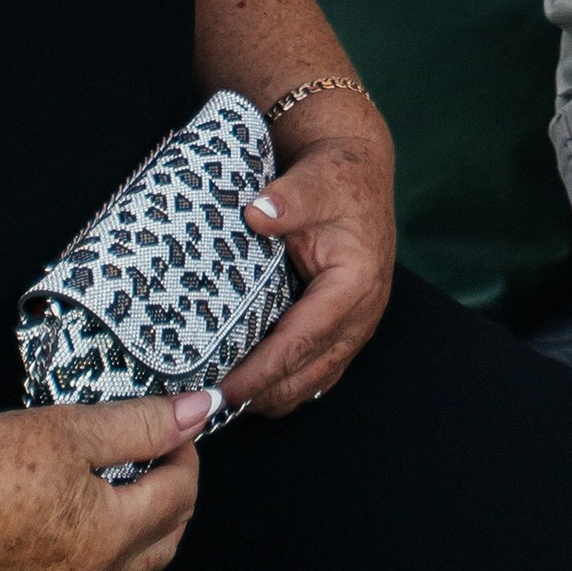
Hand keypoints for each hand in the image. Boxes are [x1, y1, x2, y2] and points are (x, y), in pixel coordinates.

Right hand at [0, 394, 210, 570]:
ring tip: (130, 465)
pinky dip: (119, 535)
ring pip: (139, 559)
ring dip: (152, 514)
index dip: (184, 446)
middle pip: (170, 535)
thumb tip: (200, 408)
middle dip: (177, 484)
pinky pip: (103, 569)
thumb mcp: (70, 430)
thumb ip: (142, 423)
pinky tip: (95, 496)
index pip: (182, 493)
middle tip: (158, 439)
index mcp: (109, 538)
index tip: (170, 415)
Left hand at [224, 101, 396, 416]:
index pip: (301, 342)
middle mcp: (362, 313)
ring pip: (312, 382)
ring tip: (224, 399)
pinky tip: (251, 383)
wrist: (358, 167)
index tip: (221, 390)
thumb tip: (256, 214)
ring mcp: (357, 324)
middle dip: (261, 395)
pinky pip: (316, 371)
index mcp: (355, 283)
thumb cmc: (336, 175)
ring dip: (272, 395)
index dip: (260, 372)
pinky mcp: (346, 326)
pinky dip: (286, 383)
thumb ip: (289, 199)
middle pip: (307, 375)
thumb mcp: (314, 180)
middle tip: (209, 403)